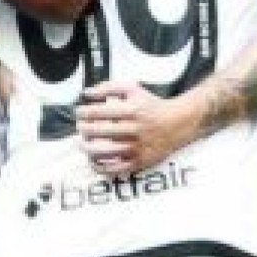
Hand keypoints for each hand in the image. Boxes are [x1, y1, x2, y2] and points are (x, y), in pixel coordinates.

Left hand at [75, 80, 191, 177]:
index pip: (97, 112)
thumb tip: (87, 93)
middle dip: (83, 129)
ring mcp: (135, 147)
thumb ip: (108, 87)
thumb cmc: (151, 106)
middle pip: (97, 132)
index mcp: (130, 111)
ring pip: (103, 152)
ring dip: (87, 148)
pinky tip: (93, 161)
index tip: (79, 113)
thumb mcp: (132, 89)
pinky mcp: (138, 161)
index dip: (83, 113)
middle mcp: (133, 130)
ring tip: (82, 144)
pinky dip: (100, 166)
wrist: (177, 123)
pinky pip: (114, 169)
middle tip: (80, 127)